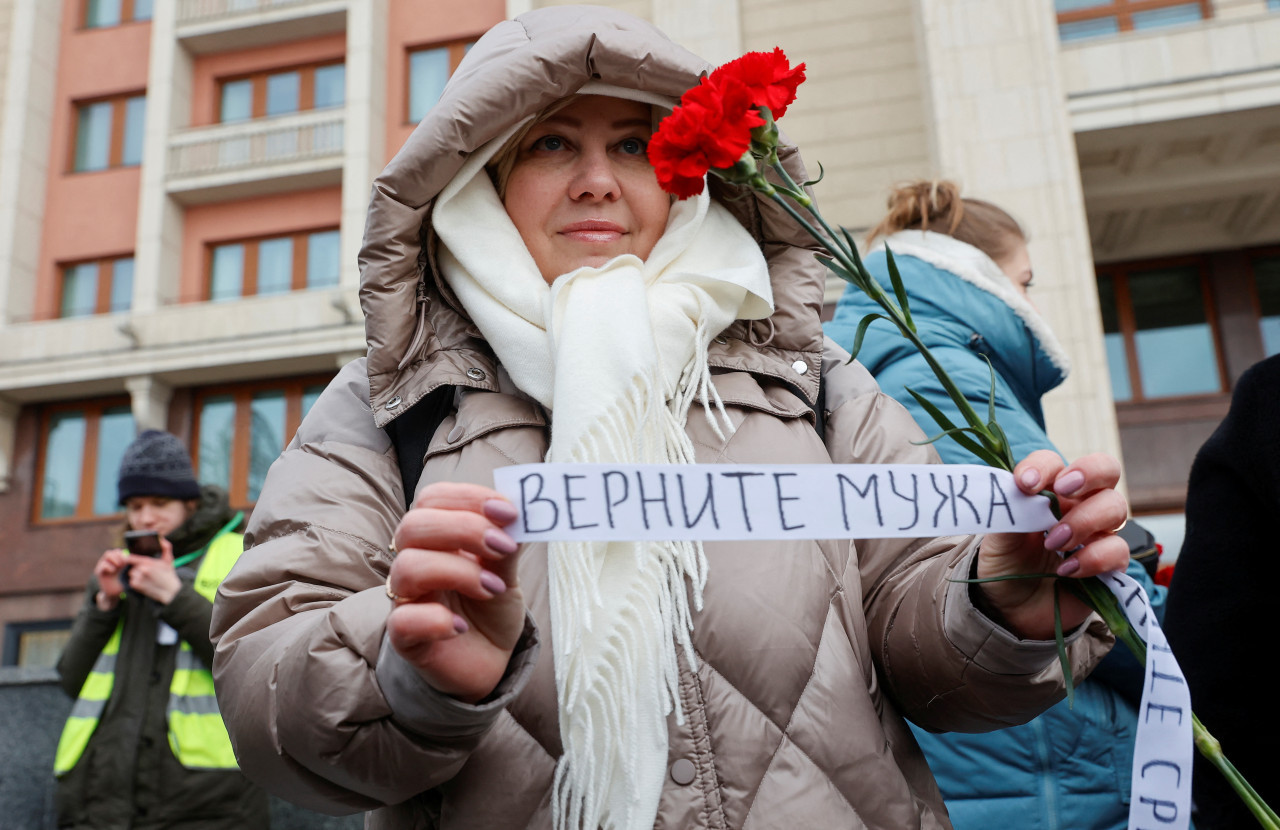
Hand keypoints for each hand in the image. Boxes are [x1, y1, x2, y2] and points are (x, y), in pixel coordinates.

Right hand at [93, 549, 128, 610]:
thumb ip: (131, 566)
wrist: (114, 594)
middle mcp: (109, 563)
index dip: (123, 554)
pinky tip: (113, 571)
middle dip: (119, 555)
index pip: (118, 551)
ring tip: (119, 566)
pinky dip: (108, 565)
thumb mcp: (129, 574)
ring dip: (114, 558)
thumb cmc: (123, 584)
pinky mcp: (99, 572)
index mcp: (117, 562)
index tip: (128, 560)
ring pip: (107, 554)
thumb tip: (135, 558)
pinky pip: (102, 564)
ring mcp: (104, 566)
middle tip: (123, 563)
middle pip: (113, 551)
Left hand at [123, 536, 182, 604]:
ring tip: (147, 578)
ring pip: (131, 573)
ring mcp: (138, 578)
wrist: (170, 591)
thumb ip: (166, 548)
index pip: (132, 557)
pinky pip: (132, 581)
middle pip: (133, 566)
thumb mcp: (169, 560)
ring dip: (136, 575)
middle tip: (147, 572)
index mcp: (148, 562)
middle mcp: (142, 569)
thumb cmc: (169, 575)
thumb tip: (162, 540)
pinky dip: (136, 582)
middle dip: (137, 568)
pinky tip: (145, 583)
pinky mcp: (136, 586)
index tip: (123, 555)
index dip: (127, 556)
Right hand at [385, 483, 523, 703]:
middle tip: (503, 547)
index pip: (432, 499)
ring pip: (408, 567)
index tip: (509, 512)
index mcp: (436, 537)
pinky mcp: (405, 638)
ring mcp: (406, 599)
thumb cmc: (490, 608)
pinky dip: (435, 621)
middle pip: (414, 525)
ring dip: (458, 572)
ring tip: (492, 589)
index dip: (469, 499)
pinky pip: (402, 621)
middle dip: (464, 530)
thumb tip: (521, 513)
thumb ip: (508, 543)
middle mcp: (414, 562)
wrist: (489, 659)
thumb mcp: (506, 571)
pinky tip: (461, 627)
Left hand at [977, 451, 1128, 639]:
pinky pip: (1118, 550)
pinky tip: (1066, 571)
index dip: (1043, 466)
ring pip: (1116, 507)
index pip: (1053, 463)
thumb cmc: (1006, 565)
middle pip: (1106, 469)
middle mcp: (1077, 505)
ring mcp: (1097, 533)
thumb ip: (1009, 513)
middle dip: (1089, 472)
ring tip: (1054, 543)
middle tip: (1063, 490)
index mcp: (1047, 492)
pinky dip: (1092, 558)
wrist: (1011, 610)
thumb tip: (1017, 489)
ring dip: (1084, 521)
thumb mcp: (997, 538)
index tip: (1025, 484)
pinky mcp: (1109, 565)